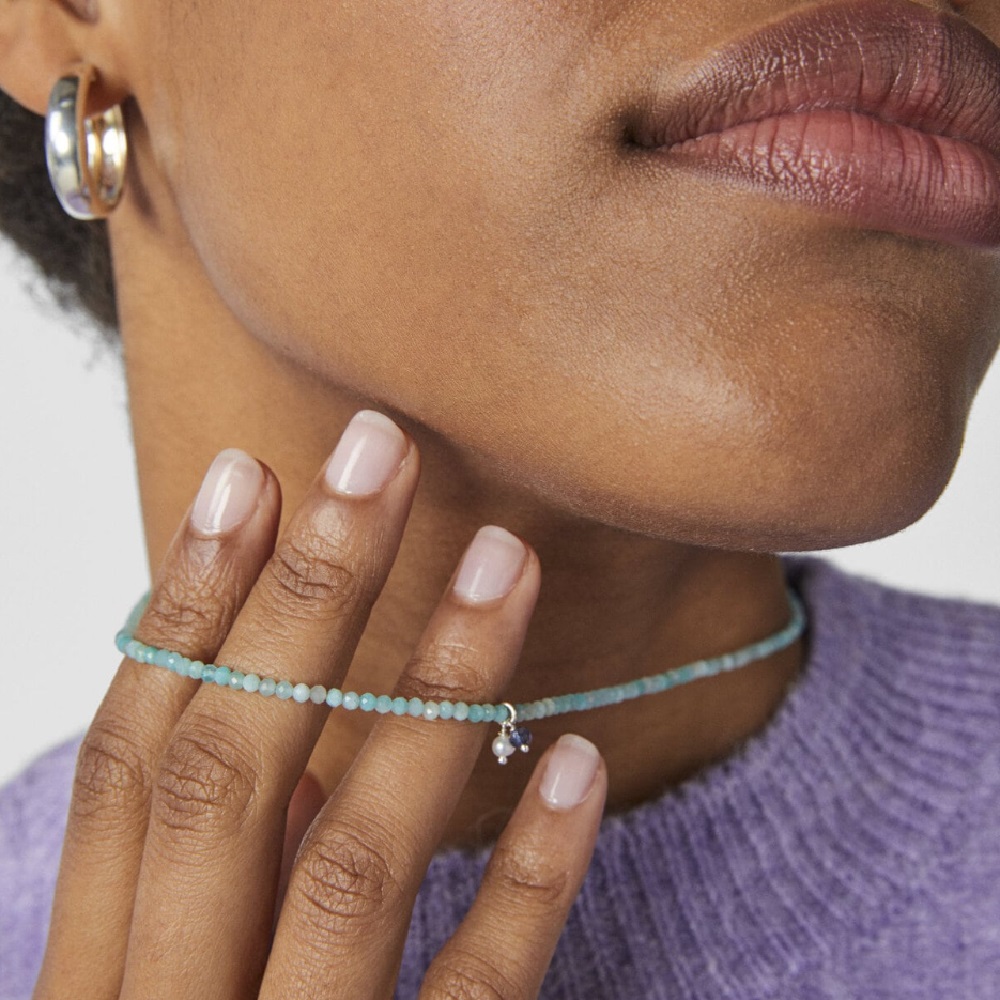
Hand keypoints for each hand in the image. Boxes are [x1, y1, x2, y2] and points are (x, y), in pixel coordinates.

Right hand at [32, 408, 606, 999]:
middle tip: (379, 452)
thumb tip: (293, 763)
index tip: (246, 477)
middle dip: (303, 598)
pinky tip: (577, 763)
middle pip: (229, 780)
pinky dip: (526, 878)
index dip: (187, 610)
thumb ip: (223, 890)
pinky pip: (475, 996)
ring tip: (506, 561)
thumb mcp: (178, 999)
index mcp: (101, 985)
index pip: (136, 768)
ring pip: (355, 865)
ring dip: (435, 692)